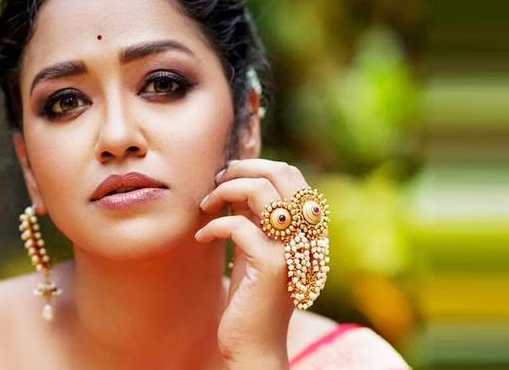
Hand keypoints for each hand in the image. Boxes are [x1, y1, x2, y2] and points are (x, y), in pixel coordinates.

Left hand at [195, 159, 310, 366]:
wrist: (255, 343)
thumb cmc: (251, 294)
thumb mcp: (254, 246)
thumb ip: (254, 214)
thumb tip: (237, 178)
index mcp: (305, 226)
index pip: (290, 174)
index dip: (254, 166)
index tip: (225, 177)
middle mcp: (306, 233)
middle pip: (281, 173)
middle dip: (240, 170)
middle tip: (214, 184)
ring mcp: (292, 249)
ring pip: (261, 191)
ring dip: (225, 190)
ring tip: (206, 206)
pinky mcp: (272, 266)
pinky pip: (238, 226)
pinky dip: (213, 226)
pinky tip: (201, 238)